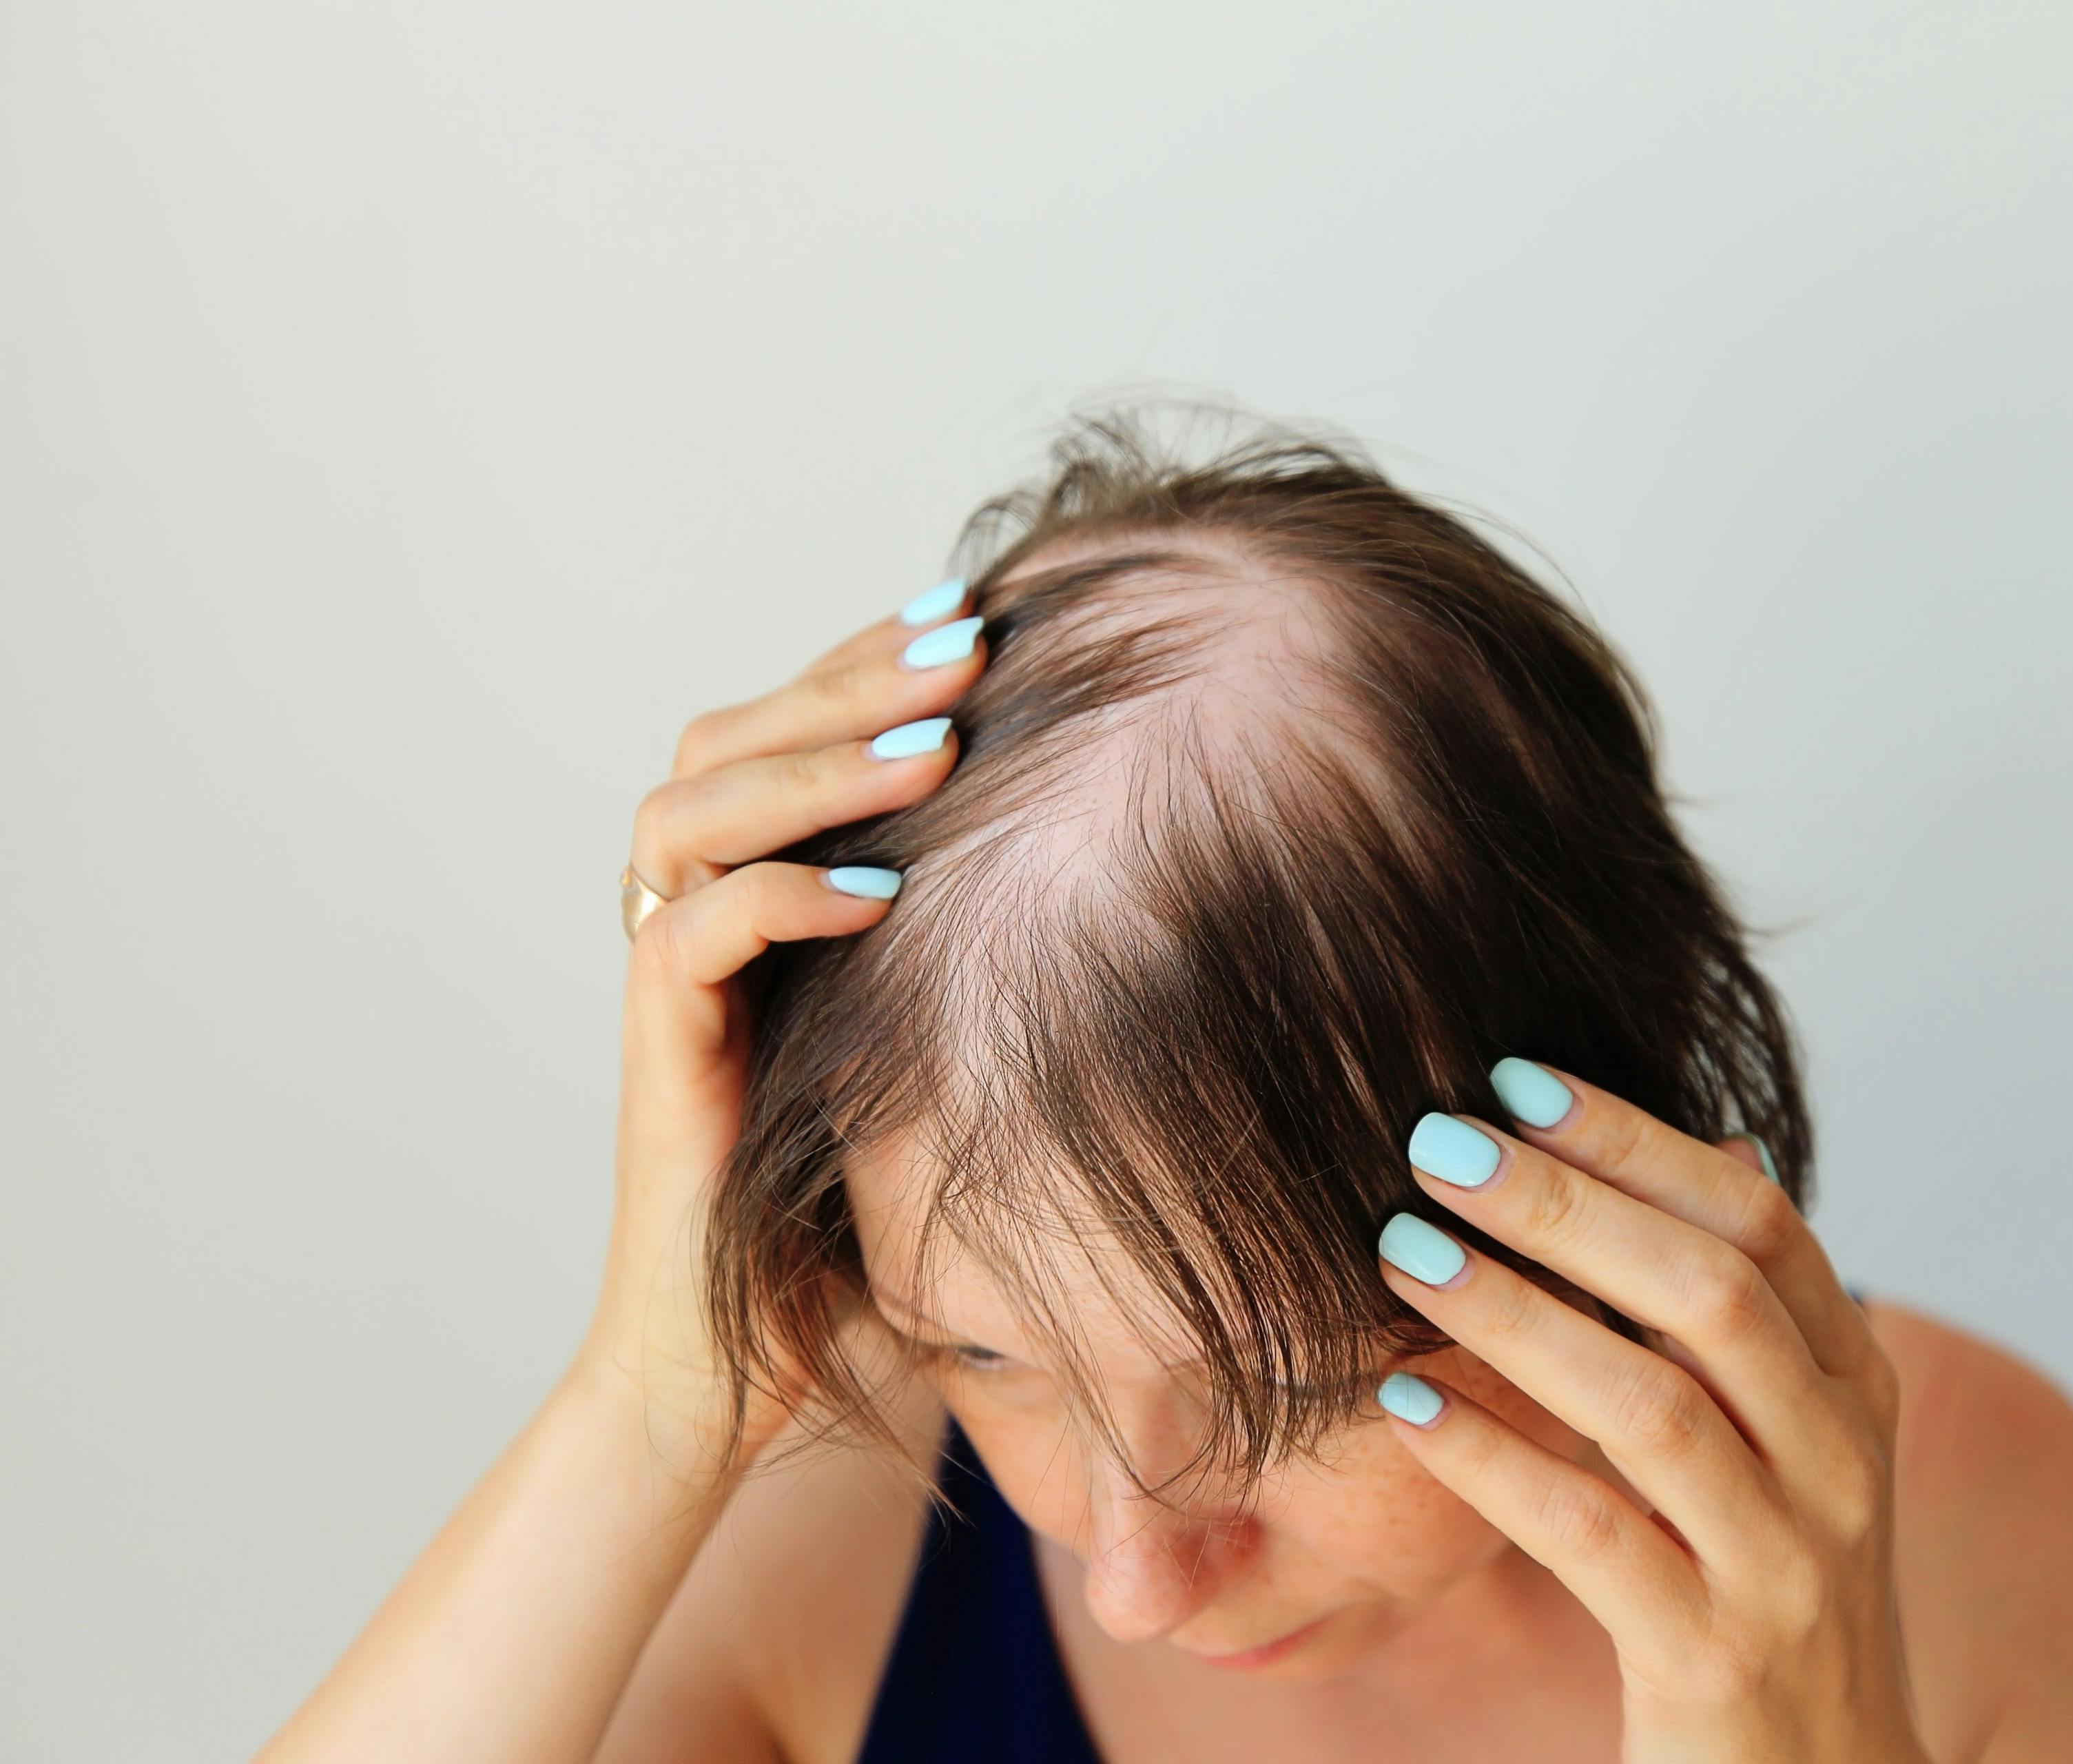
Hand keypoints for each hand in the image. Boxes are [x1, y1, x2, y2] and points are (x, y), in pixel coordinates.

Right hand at [578, 590, 982, 1467]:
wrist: (764, 1372)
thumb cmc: (872, 1218)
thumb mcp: (953, 1055)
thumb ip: (993, 959)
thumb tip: (1143, 860)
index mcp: (762, 899)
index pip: (789, 728)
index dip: (870, 662)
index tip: (991, 614)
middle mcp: (701, 921)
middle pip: (728, 734)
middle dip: (849, 674)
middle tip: (969, 635)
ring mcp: (673, 989)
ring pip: (685, 808)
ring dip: (808, 761)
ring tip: (933, 743)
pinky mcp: (662, 1062)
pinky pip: (687, 936)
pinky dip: (777, 896)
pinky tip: (880, 893)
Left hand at [1374, 1063, 1928, 1763]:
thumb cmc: (1775, 1590)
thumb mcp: (1797, 1443)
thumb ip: (1760, 1314)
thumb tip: (1720, 1146)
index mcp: (1856, 1388)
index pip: (1760, 1227)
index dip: (1640, 1143)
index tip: (1517, 1080)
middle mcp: (1841, 1464)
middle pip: (1708, 1296)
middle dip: (1566, 1205)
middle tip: (1435, 1143)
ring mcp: (1786, 1565)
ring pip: (1650, 1406)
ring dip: (1515, 1315)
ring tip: (1402, 1250)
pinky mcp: (1714, 1660)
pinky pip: (1590, 1535)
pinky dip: (1490, 1460)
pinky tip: (1401, 1404)